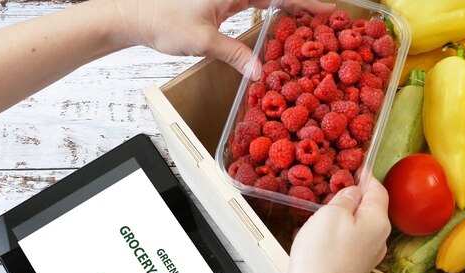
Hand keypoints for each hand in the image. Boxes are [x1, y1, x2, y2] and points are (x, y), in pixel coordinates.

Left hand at [108, 0, 334, 77]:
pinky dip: (268, 18)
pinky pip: (253, 9)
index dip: (305, 2)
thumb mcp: (204, 40)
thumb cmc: (163, 20)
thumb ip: (235, 55)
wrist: (136, 17)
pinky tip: (279, 30)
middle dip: (301, 7)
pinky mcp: (220, 6)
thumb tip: (260, 73)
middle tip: (324, 23)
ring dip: (286, 12)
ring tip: (308, 27)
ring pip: (266, 1)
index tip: (328, 11)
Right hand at [278, 176, 390, 272]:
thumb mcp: (332, 214)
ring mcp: (364, 258)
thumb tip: (353, 192)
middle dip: (352, 196)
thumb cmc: (321, 259)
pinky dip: (332, 234)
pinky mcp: (349, 270)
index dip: (366, 176)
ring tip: (320, 209)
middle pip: (368, 209)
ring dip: (339, 216)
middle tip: (333, 184)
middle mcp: (377, 241)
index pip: (378, 190)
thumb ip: (345, 198)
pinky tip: (315, 235)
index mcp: (378, 223)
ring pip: (355, 227)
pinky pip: (344, 243)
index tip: (357, 166)